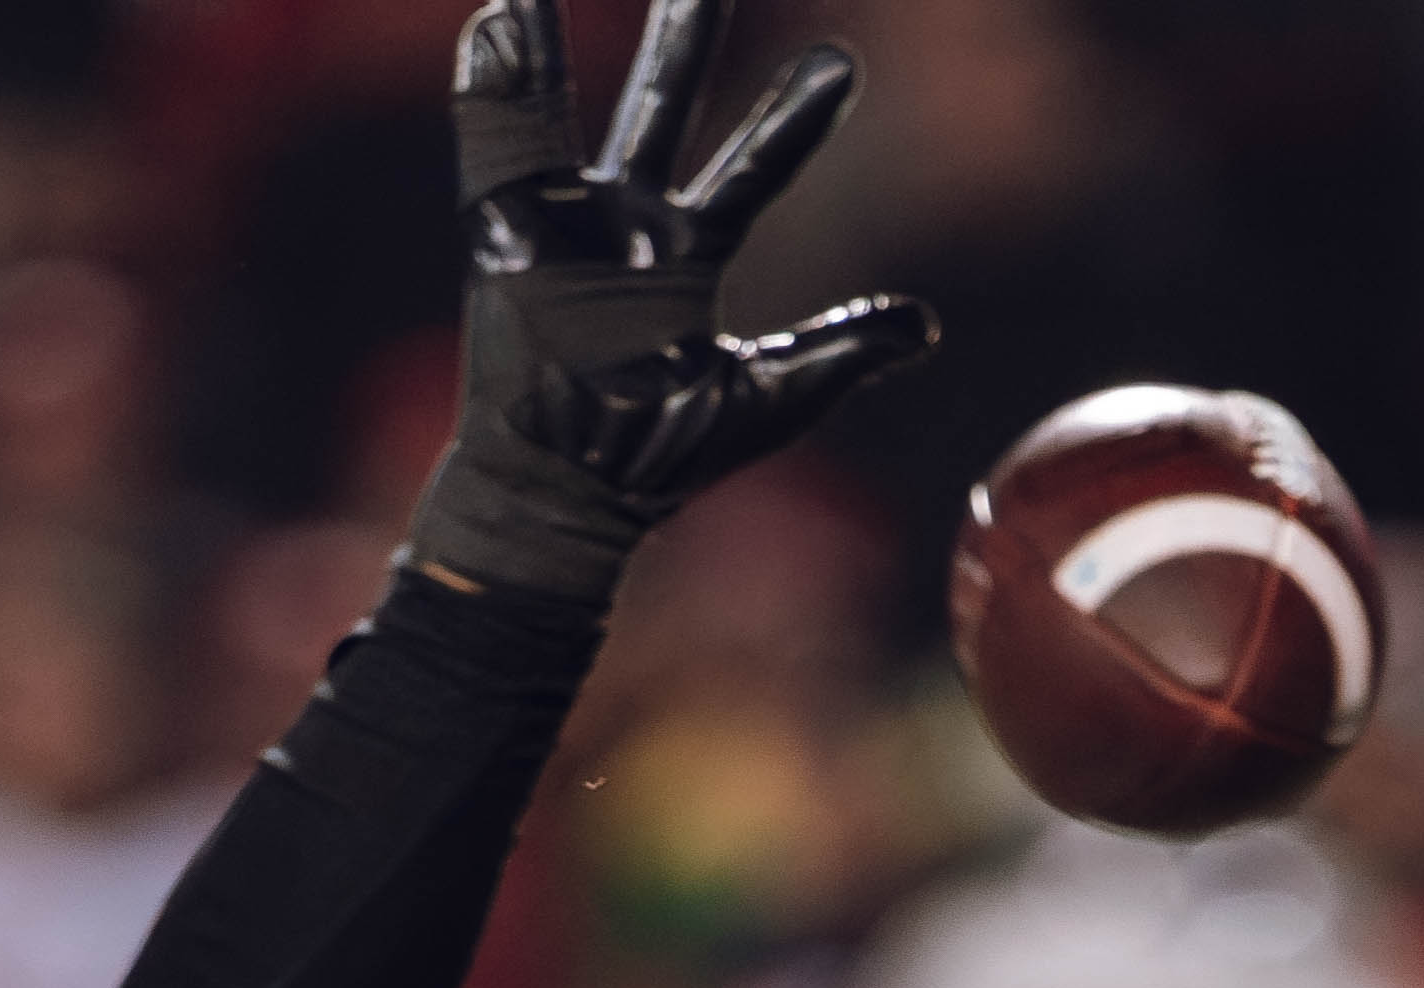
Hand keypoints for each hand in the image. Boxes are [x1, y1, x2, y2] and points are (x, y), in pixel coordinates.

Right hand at [408, 0, 937, 607]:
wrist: (572, 502)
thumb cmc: (665, 461)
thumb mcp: (770, 402)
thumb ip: (842, 352)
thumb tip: (928, 326)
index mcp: (690, 254)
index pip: (754, 168)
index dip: (794, 119)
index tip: (839, 65)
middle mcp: (628, 226)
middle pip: (663, 106)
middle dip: (685, 36)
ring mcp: (566, 229)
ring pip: (567, 112)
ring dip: (557, 46)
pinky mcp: (506, 242)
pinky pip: (498, 150)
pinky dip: (495, 85)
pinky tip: (500, 14)